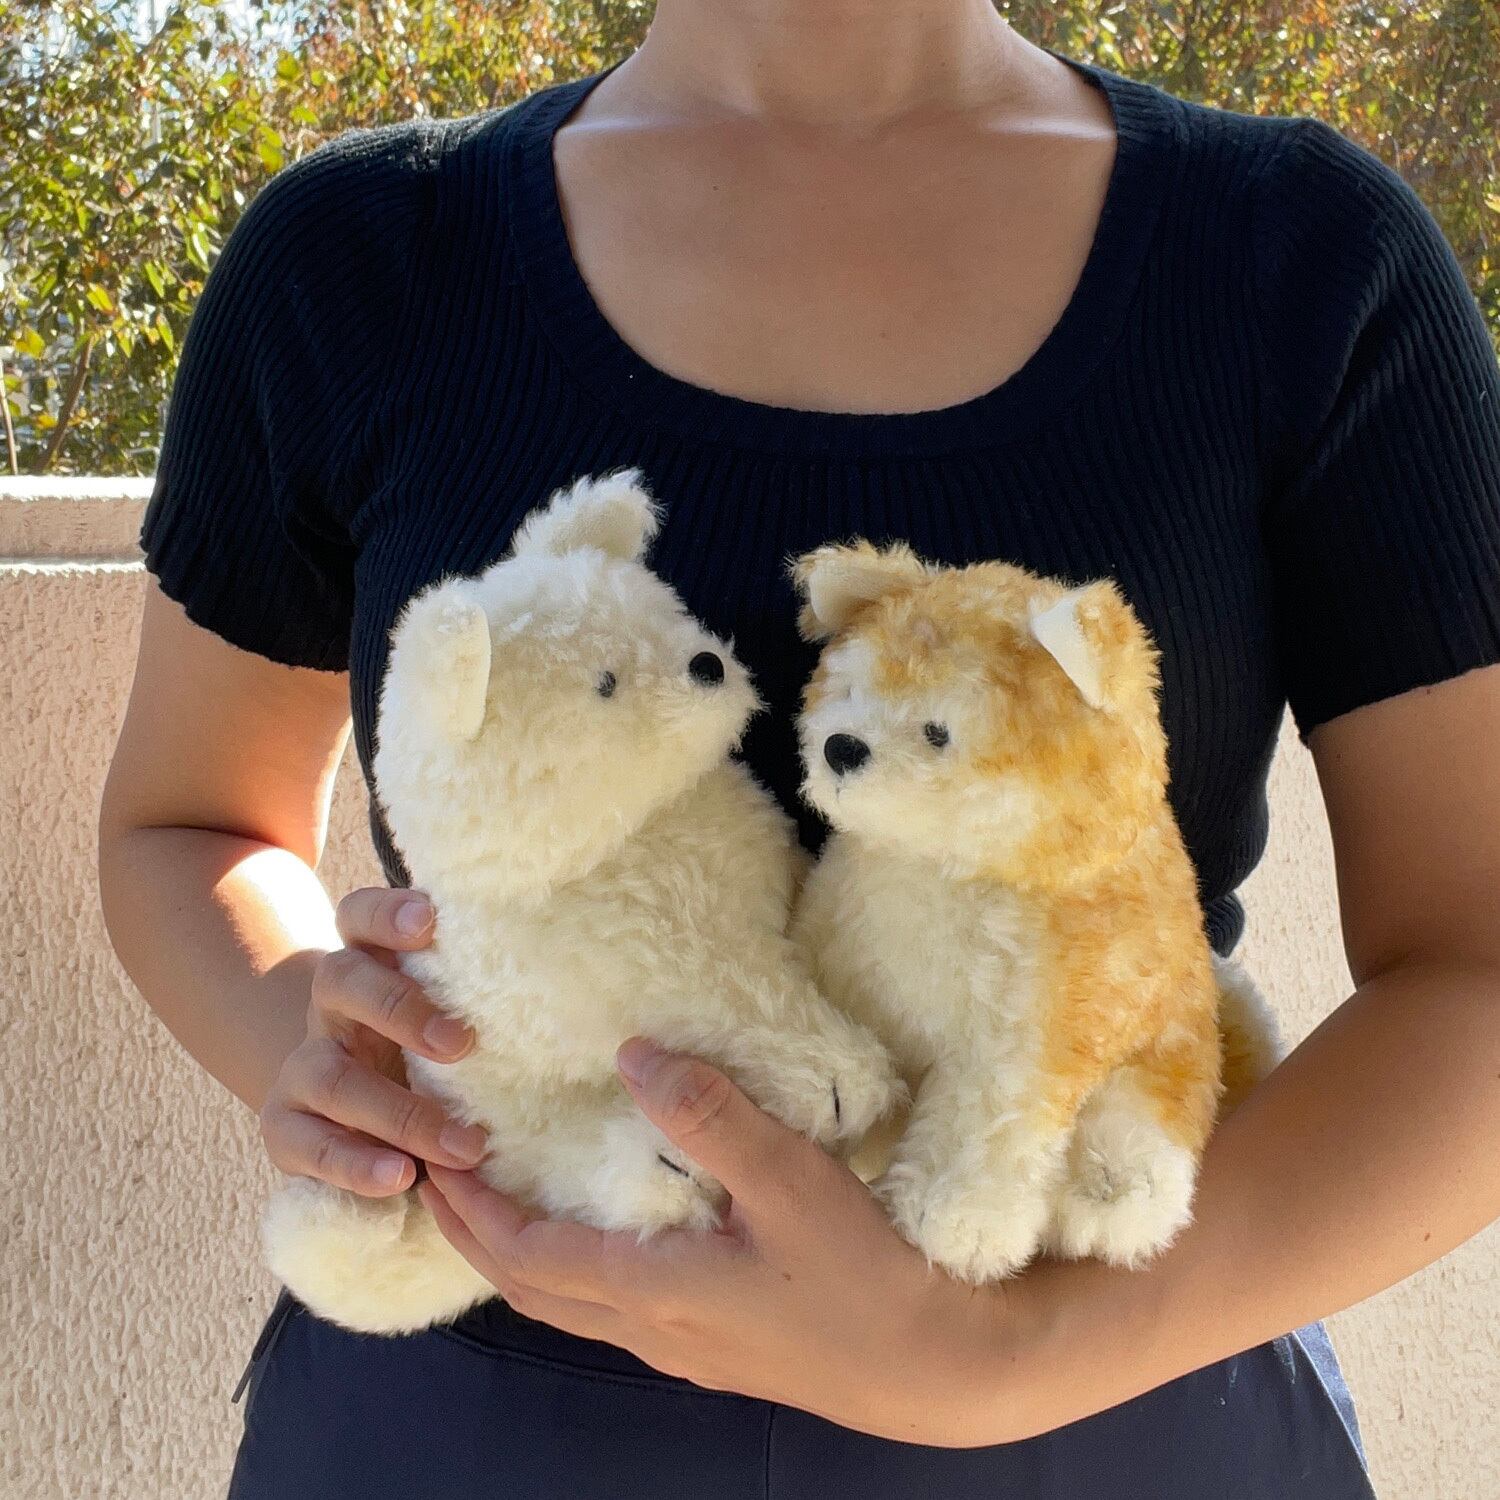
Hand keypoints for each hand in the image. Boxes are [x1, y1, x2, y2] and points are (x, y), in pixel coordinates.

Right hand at [259, 886, 490, 1196]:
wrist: (357, 1112)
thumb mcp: (453, 1015)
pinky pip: (308, 1145)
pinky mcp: (285, 1128)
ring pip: (331, 1077)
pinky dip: (356, 1163)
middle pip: (340, 981)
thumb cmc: (432, 1053)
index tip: (430, 921)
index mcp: (370, 963)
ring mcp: (303, 1067)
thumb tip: (583, 1003)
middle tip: (462, 1042)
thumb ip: (487, 1000)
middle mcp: (331, 1008)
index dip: (387, 914)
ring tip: (463, 1146)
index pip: (360, 917)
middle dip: (399, 1008)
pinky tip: (401, 1179)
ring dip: (401, 1114)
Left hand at [418, 1037, 1023, 1445]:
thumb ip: (710, 1117)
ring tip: (504, 1194)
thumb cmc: (858, 1275)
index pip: (522, 1254)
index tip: (431, 1154)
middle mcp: (647, 1327)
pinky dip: (570, 1265)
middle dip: (472, 1233)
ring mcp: (677, 1345)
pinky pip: (608, 1306)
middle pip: (528, 1287)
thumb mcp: (789, 1182)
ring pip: (567, 1304)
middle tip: (442, 1170)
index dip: (468, 1207)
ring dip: (519, 1253)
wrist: (926, 1368)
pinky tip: (600, 1229)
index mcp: (649, 1289)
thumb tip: (634, 1053)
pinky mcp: (710, 1345)